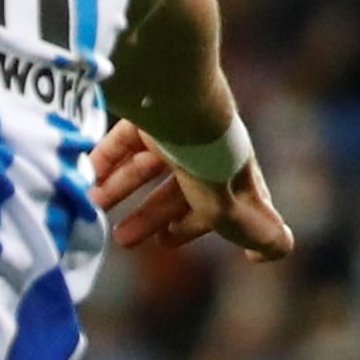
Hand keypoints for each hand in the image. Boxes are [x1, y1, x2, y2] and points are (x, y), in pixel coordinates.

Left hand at [94, 119, 296, 262]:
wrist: (183, 106)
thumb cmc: (210, 167)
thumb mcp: (235, 211)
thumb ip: (259, 235)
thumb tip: (272, 253)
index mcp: (231, 173)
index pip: (220, 205)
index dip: (197, 225)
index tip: (166, 243)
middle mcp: (204, 151)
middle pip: (177, 188)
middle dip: (151, 216)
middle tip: (123, 239)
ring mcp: (175, 130)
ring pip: (146, 165)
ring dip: (121, 190)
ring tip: (94, 208)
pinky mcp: (147, 113)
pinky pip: (124, 139)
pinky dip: (105, 160)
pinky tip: (86, 179)